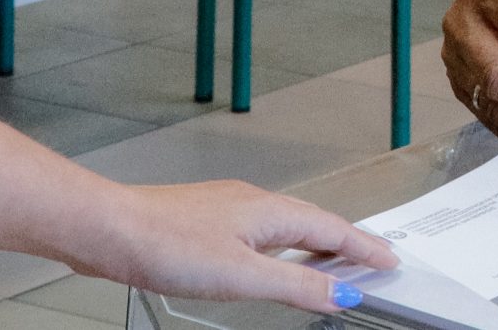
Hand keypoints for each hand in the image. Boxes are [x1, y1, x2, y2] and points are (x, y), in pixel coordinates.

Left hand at [85, 180, 394, 309]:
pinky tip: (267, 262)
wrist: (109, 227)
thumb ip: (295, 286)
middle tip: (369, 263)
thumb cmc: (165, 243)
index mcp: (272, 212)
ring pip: (286, 228)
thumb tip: (341, 293)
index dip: (364, 248)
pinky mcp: (205, 221)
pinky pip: (261, 232)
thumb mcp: (242, 276)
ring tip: (328, 266)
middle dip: (346, 245)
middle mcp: (255, 204)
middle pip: (314, 225)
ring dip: (314, 247)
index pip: (335, 231)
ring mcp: (229, 210)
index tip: (389, 260)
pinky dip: (281, 249)